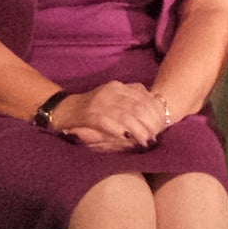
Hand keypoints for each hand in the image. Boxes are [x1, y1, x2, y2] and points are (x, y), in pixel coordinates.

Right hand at [57, 81, 173, 152]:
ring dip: (138, 131)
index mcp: (117, 87)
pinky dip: (121, 132)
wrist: (66, 109)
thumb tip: (153, 102)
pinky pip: (110, 123)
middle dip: (149, 123)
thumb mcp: (113, 96)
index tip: (161, 125)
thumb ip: (131, 96)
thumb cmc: (94, 106)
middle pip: (138, 107)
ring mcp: (100, 103)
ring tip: (145, 141)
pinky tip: (128, 139)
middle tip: (155, 136)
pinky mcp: (91, 115)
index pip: (143, 97)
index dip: (154, 112)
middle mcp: (110, 92)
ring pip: (127, 117)